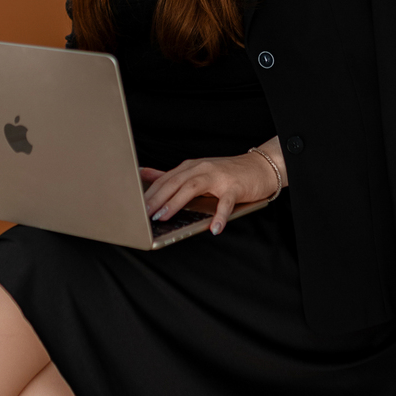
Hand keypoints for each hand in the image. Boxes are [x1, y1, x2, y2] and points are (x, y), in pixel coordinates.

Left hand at [139, 146, 283, 237]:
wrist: (260, 167)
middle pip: (175, 182)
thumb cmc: (227, 173)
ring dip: (177, 202)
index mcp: (192, 166)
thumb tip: (143, 173)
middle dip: (157, 198)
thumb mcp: (197, 171)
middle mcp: (202, 168)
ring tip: (164, 217)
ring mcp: (219, 177)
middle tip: (144, 213)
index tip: (135, 206)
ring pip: (193, 188)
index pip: (166, 179)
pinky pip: (226, 203)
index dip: (150, 192)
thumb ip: (171, 175)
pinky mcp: (235, 187)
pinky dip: (220, 216)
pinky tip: (214, 229)